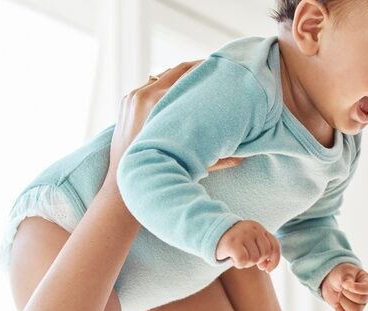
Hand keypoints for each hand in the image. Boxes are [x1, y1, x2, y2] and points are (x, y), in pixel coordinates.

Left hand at [104, 60, 240, 187]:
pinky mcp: (126, 103)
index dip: (207, 68)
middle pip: (176, 70)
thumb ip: (219, 158)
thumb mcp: (192, 165)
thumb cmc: (159, 175)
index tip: (223, 68)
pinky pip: (149, 88)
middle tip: (216, 70)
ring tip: (200, 82)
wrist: (123, 186)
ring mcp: (132, 98)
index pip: (187, 72)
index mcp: (158, 102)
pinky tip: (179, 95)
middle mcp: (143, 95)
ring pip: (162, 77)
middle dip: (196, 69)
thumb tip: (244, 156)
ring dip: (181, 78)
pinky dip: (165, 88)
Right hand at [215, 220, 280, 271]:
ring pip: (254, 259)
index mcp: (259, 228)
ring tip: (237, 256)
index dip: (274, 260)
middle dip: (256, 261)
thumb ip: (262, 251)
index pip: (274, 246)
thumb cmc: (235, 242)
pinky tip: (233, 259)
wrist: (211, 234)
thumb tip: (266, 266)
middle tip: (245, 257)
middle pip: (264, 254)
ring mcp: (243, 234)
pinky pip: (243, 261)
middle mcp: (253, 228)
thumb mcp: (251, 242)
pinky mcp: (233, 243)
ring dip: (246, 263)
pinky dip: (239, 264)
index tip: (267, 269)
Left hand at [321, 263, 367, 310]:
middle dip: (346, 294)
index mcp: (367, 284)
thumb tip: (347, 286)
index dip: (355, 288)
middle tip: (341, 289)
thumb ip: (347, 278)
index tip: (345, 284)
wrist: (332, 281)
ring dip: (344, 303)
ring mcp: (359, 306)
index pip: (366, 289)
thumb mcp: (344, 272)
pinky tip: (337, 305)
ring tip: (340, 296)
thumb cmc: (342, 274)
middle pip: (360, 301)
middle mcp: (365, 296)